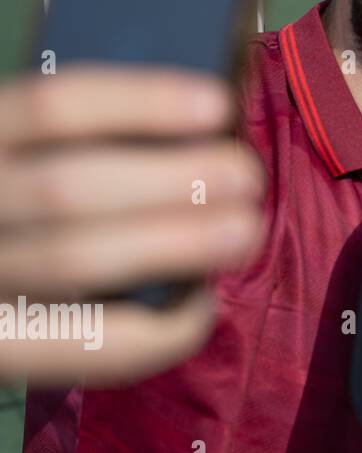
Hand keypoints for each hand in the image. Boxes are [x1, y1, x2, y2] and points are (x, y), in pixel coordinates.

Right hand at [0, 66, 265, 386]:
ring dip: (177, 243)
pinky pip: (84, 347)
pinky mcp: (0, 349)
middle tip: (246, 177)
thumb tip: (202, 126)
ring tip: (245, 231)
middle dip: (173, 180)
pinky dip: (156, 331)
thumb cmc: (24, 195)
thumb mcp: (30, 149)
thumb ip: (82, 135)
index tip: (218, 104)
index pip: (53, 106)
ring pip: (76, 261)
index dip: (143, 102)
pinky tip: (201, 305)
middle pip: (67, 188)